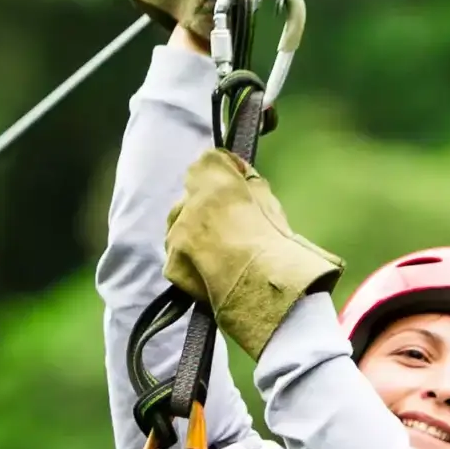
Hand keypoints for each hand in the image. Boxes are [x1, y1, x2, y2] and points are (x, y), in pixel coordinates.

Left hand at [164, 149, 343, 359]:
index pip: (207, 161)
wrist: (266, 287)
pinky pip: (177, 257)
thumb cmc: (277, 242)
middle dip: (204, 208)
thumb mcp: (269, 200)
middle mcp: (188, 202)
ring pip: (179, 228)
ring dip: (194, 235)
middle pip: (190, 198)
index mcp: (214, 179)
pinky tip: (210, 272)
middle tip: (228, 227)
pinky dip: (190, 263)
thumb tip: (239, 176)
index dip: (222, 172)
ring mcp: (175, 234)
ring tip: (220, 254)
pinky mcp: (171, 263)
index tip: (233, 183)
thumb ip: (249, 183)